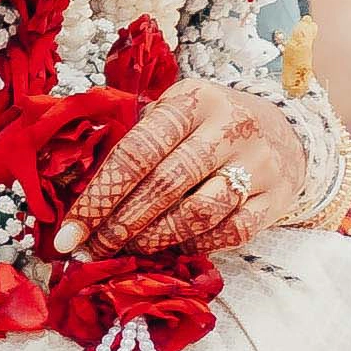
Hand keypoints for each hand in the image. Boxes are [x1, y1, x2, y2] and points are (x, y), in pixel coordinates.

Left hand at [61, 82, 307, 254]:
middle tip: (92, 249)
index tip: (70, 231)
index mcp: (192, 100)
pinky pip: (230, 233)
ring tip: (128, 248)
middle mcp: (229, 127)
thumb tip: (67, 186)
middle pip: (164, 186)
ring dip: (154, 239)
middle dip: (119, 225)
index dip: (99, 195)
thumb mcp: (171, 113)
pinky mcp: (276, 196)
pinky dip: (194, 246)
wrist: (283, 130)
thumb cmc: (207, 124)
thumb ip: (129, 139)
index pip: (136, 152)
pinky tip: (171, 248)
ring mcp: (258, 163)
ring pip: (198, 214)